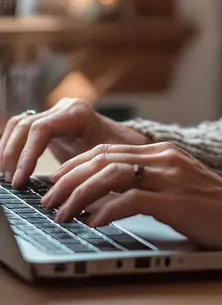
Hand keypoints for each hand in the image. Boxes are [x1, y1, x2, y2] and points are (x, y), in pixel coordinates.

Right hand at [0, 98, 149, 188]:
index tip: (21, 180)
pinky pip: (21, 129)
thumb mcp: (107, 163)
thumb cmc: (120, 156)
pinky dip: (11, 146)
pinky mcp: (48, 123)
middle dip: (13, 154)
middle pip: (25, 125)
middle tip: (12, 182)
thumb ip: (87, 174)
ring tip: (8, 176)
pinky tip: (9, 166)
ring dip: (8, 150)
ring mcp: (54, 113)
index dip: (27, 155)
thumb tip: (64, 196)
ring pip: (19, 125)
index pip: (41, 129)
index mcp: (78, 113)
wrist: (127, 145)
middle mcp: (63, 108)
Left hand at [42, 141, 221, 250]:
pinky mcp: (177, 200)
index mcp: (162, 153)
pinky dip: (107, 211)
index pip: (107, 150)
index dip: (75, 166)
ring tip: (63, 215)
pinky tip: (94, 223)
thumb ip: (145, 187)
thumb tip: (101, 203)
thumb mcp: (175, 191)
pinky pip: (133, 200)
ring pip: (112, 175)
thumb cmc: (213, 212)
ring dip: (80, 195)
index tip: (54, 184)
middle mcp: (164, 158)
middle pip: (103, 159)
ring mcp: (171, 177)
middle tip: (49, 201)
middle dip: (69, 180)